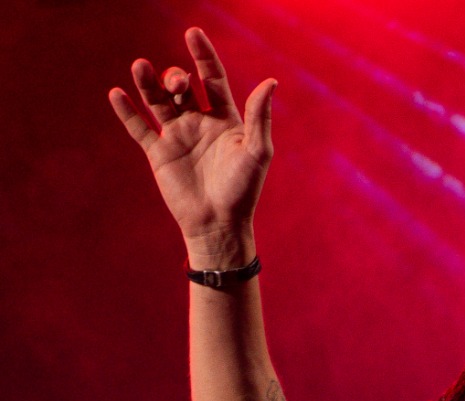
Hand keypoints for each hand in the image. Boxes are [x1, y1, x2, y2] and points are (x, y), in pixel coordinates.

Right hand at [109, 28, 273, 262]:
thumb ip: (260, 116)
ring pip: (157, 101)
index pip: (212, 78)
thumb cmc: (243, 191)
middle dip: (176, 78)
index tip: (193, 33)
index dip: (203, 56)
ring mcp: (177, 136)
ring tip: (140, 67)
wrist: (219, 225)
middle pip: (182, 87)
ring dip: (148, 83)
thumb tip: (271, 81)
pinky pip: (139, 128)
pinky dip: (127, 111)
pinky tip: (117, 94)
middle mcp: (199, 123)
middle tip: (177, 84)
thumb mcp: (257, 152)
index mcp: (224, 119)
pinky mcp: (159, 154)